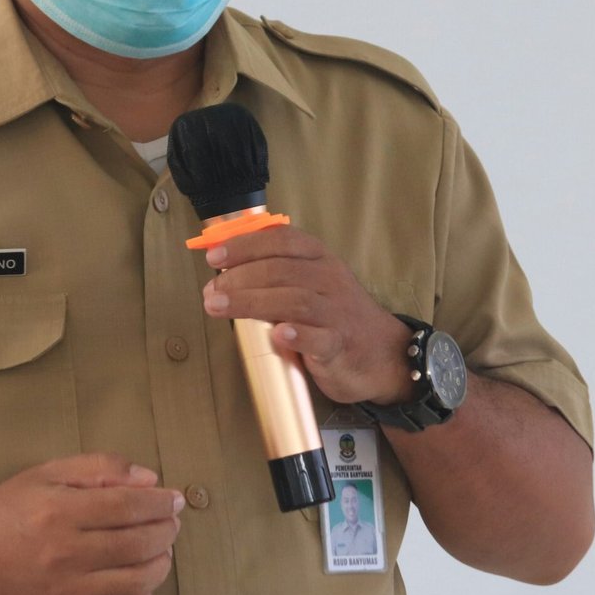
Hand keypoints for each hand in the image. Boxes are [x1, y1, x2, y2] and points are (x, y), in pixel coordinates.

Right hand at [0, 453, 183, 594]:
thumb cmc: (6, 512)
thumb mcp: (46, 473)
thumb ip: (99, 468)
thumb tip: (147, 479)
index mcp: (60, 512)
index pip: (128, 506)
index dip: (159, 502)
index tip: (173, 498)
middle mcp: (65, 554)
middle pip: (139, 544)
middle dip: (166, 530)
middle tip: (169, 521)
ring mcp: (67, 590)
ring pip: (138, 581)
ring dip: (160, 562)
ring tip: (160, 548)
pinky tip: (141, 583)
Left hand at [202, 225, 413, 405]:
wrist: (383, 353)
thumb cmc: (334, 315)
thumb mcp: (310, 283)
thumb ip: (275, 274)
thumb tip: (222, 273)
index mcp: (319, 258)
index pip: (281, 240)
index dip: (245, 245)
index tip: (214, 256)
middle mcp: (329, 279)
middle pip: (281, 270)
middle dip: (239, 278)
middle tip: (210, 291)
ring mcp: (337, 312)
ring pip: (294, 300)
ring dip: (251, 302)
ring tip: (219, 307)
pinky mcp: (341, 345)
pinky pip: (320, 338)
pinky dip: (297, 334)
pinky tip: (277, 334)